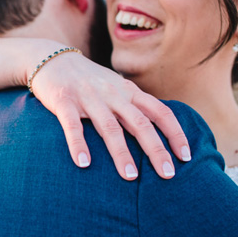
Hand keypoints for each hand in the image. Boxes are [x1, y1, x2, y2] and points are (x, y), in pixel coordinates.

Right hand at [30, 52, 189, 178]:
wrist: (51, 58)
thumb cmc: (88, 80)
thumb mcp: (115, 87)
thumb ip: (133, 106)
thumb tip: (157, 132)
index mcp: (128, 92)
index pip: (160, 112)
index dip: (175, 134)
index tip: (185, 156)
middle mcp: (113, 94)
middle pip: (140, 123)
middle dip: (156, 150)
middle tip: (167, 174)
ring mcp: (88, 97)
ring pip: (110, 127)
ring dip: (121, 153)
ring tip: (130, 178)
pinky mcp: (64, 101)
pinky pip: (73, 126)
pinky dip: (79, 144)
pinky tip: (84, 164)